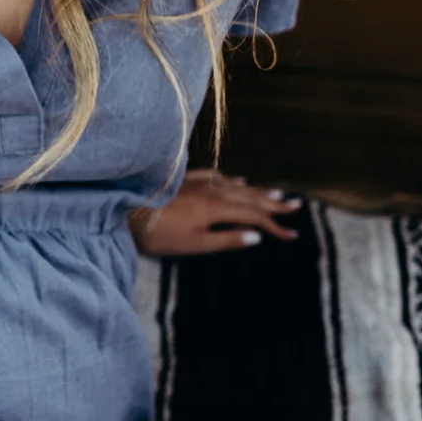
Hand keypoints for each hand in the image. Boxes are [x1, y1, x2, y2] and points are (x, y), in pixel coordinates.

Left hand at [128, 168, 300, 254]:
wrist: (125, 210)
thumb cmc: (159, 234)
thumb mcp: (194, 244)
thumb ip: (226, 240)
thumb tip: (257, 237)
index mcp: (218, 208)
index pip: (255, 217)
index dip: (275, 226)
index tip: (292, 235)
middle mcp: (213, 191)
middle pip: (250, 198)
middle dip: (274, 203)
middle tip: (296, 207)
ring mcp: (199, 182)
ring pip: (236, 186)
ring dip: (258, 191)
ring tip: (277, 193)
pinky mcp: (185, 179)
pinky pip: (216, 176)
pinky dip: (232, 180)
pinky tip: (237, 179)